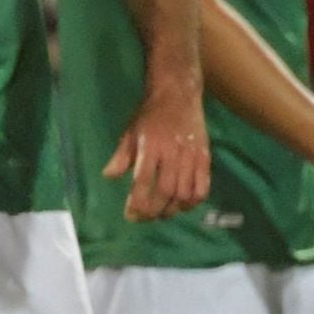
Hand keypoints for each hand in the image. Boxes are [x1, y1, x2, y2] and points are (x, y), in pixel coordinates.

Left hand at [104, 86, 210, 220]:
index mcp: (150, 147)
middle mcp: (172, 153)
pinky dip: (193, 202)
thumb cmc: (150, 114)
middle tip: (145, 218)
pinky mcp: (205, 158)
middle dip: (154, 210)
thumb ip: (122, 156)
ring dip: (172, 209)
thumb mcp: (130, 131)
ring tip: (162, 214)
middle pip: (165, 191)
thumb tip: (108, 175)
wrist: (178, 95)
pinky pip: (203, 187)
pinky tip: (183, 205)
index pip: (143, 181)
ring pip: (184, 193)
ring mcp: (191, 157)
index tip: (130, 215)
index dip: (137, 202)